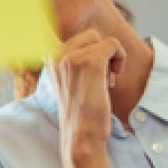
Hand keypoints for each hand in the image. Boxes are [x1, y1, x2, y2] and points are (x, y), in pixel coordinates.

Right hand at [49, 28, 124, 157]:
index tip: (79, 60)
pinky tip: (111, 80)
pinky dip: (120, 59)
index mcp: (47, 57)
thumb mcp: (66, 81)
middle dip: (100, 53)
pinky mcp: (90, 62)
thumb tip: (91, 40)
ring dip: (110, 59)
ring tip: (102, 82)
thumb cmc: (79, 112)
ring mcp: (71, 57)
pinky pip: (113, 45)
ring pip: (101, 40)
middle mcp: (55, 53)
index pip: (67, 32)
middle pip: (90, 35)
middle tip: (97, 78)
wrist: (81, 136)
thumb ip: (71, 61)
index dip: (83, 45)